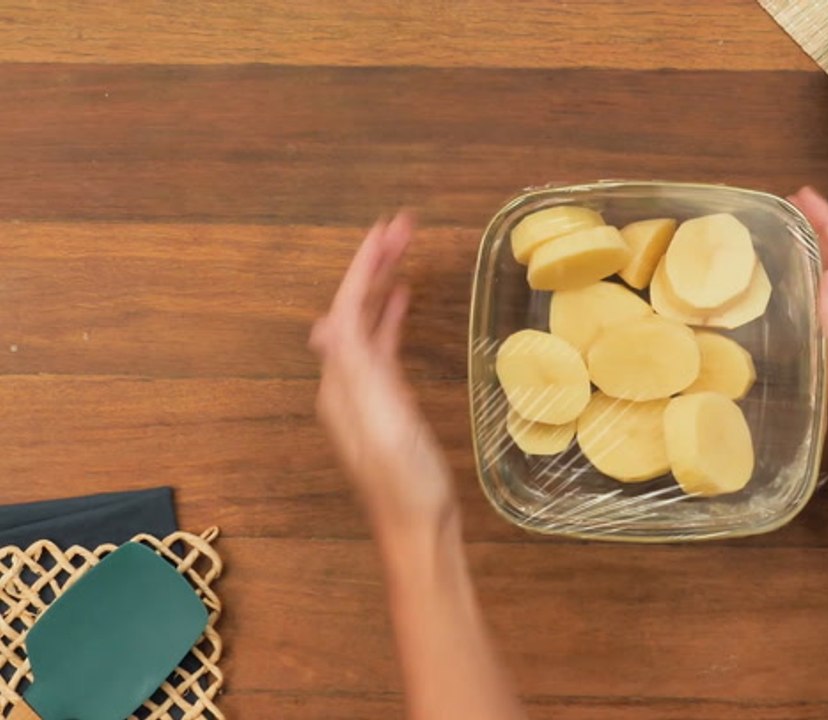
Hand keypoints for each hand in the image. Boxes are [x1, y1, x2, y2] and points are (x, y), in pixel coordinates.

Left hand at [309, 212, 454, 523]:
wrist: (419, 528)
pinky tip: (403, 301)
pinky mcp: (386, 403)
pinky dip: (390, 317)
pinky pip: (382, 345)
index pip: (347, 308)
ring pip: (367, 322)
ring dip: (382, 284)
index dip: (365, 266)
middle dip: (373, 265)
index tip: (388, 227)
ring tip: (404, 250)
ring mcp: (365, 392)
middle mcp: (345, 382)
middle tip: (402, 226)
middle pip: (353, 309)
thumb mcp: (383, 421)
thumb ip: (358, 371)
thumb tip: (330, 320)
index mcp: (341, 382)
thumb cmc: (406, 480)